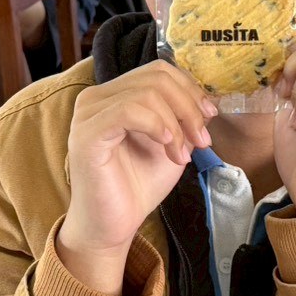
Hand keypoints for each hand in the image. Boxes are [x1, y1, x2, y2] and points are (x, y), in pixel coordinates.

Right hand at [58, 61, 215, 293]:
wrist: (113, 225)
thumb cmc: (137, 185)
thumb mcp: (172, 142)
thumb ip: (183, 116)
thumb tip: (207, 98)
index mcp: (114, 94)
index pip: (159, 70)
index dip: (190, 90)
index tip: (209, 119)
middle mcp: (96, 97)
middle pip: (156, 78)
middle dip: (189, 107)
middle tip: (201, 140)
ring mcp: (88, 114)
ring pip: (147, 93)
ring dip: (176, 123)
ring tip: (182, 155)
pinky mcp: (86, 134)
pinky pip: (128, 111)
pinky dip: (157, 126)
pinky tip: (168, 147)